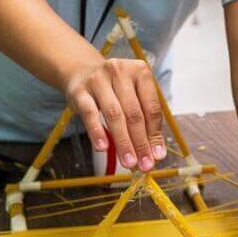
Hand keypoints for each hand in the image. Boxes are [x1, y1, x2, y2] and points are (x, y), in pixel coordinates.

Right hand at [62, 55, 165, 172]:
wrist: (81, 72)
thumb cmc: (113, 89)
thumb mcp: (132, 97)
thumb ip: (145, 121)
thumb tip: (156, 152)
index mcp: (140, 71)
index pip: (151, 108)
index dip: (155, 134)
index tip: (157, 156)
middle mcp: (120, 72)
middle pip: (134, 113)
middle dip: (140, 142)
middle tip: (144, 165)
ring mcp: (99, 80)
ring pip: (114, 115)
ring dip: (123, 142)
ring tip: (128, 162)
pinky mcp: (80, 91)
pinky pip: (90, 114)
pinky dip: (97, 132)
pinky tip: (103, 148)